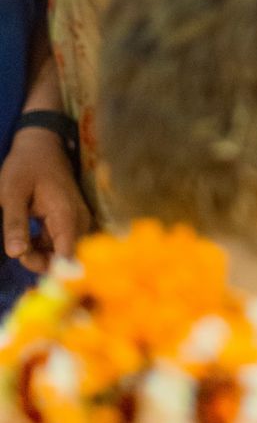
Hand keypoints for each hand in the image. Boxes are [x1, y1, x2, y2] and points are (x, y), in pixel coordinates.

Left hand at [0, 129, 90, 273]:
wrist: (41, 147)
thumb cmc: (25, 167)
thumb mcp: (11, 193)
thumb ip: (14, 223)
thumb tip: (16, 254)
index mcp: (66, 214)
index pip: (68, 255)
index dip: (53, 272)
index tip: (32, 275)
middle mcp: (79, 220)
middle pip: (67, 257)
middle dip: (42, 263)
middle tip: (18, 251)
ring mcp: (79, 220)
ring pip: (65, 253)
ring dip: (42, 257)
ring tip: (20, 243)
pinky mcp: (74, 221)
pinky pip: (63, 244)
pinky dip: (46, 249)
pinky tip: (30, 240)